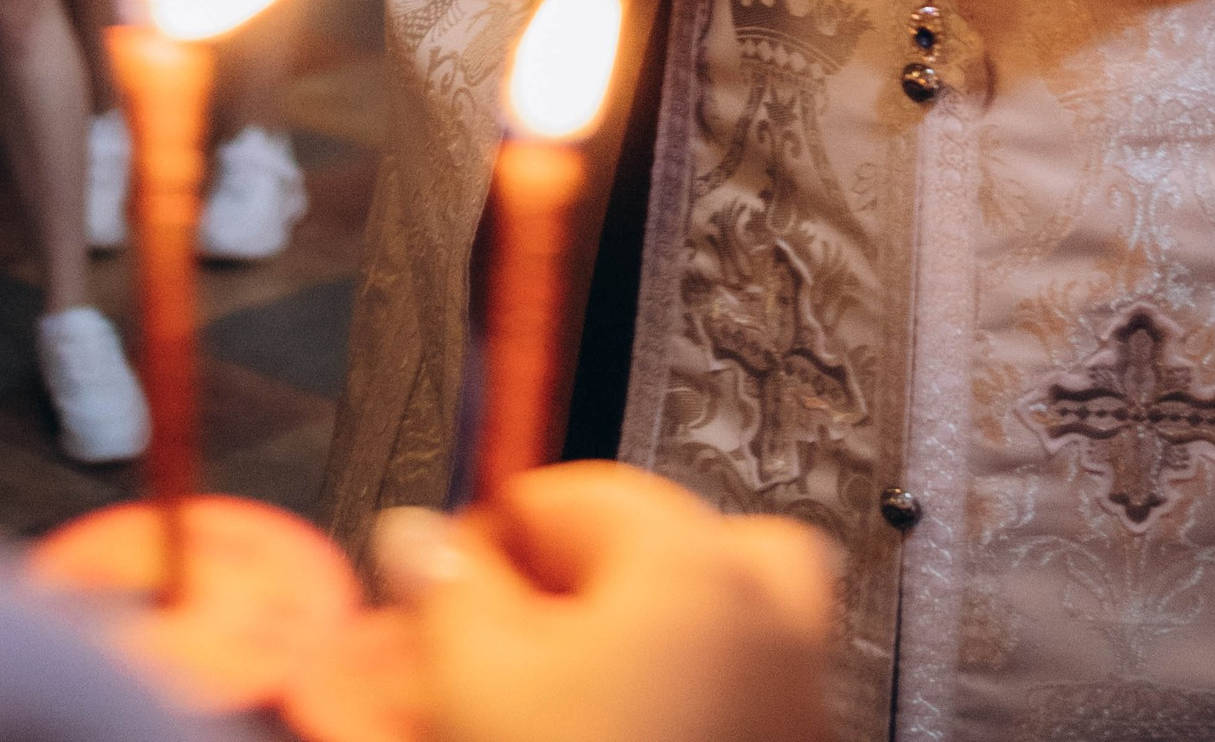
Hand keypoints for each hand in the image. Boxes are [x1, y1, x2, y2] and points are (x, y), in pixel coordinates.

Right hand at [375, 462, 833, 741]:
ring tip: (547, 710)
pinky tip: (609, 740)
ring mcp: (796, 693)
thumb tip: (418, 538)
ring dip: (619, 656)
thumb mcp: (474, 685)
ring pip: (696, 635)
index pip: (570, 497)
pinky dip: (667, 711)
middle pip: (650, 559)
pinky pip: (725, 702)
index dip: (486, 546)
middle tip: (488, 660)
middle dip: (562, 600)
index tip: (436, 596)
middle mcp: (767, 610)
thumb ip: (443, 590)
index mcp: (694, 559)